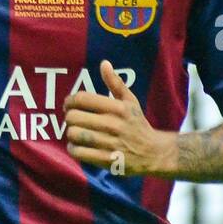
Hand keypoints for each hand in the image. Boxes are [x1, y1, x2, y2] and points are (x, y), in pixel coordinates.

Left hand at [64, 60, 173, 175]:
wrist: (153, 153)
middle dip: (69, 118)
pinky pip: (78, 152)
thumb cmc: (137, 124)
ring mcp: (110, 143)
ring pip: (74, 134)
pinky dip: (73, 148)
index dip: (69, 101)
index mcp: (118, 108)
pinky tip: (78, 146)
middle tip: (73, 120)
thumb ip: (115, 83)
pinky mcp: (107, 160)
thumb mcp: (130, 101)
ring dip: (70, 133)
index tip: (69, 105)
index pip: (82, 99)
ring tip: (75, 132)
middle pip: (73, 117)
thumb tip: (104, 63)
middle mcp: (113, 124)